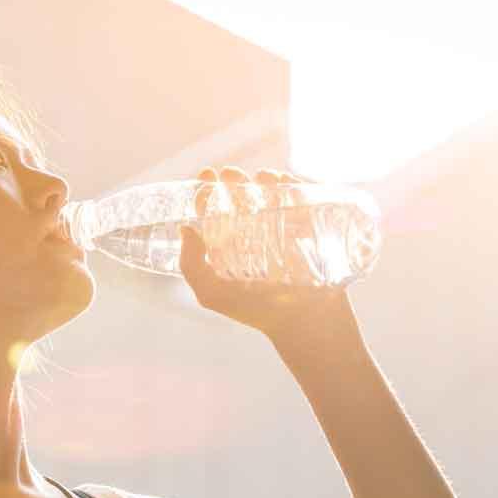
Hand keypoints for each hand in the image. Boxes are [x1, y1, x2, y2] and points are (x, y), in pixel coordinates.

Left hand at [178, 165, 359, 344]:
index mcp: (231, 247)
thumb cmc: (258, 313)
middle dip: (236, 180)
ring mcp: (285, 231)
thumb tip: (186, 228)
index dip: (207, 192)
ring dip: (266, 179)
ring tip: (263, 178)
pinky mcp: (311, 230)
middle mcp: (256, 236)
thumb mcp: (214, 295)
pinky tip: (287, 182)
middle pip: (243, 197)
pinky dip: (295, 185)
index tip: (205, 178)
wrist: (306, 322)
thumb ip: (192, 268)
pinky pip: (303, 200)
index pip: (215, 212)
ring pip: (273, 194)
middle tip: (233, 175)